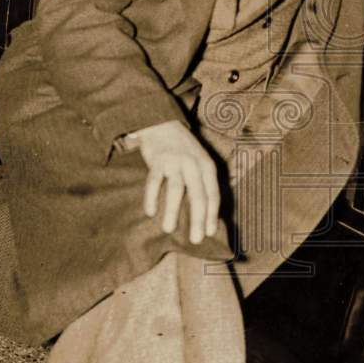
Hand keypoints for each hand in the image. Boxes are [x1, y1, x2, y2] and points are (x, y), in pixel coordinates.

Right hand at [129, 120, 219, 244]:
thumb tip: (205, 214)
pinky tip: (150, 212)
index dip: (212, 215)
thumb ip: (202, 182)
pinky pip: (154, 182)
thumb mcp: (199, 161)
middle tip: (195, 239)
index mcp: (207, 166)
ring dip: (172, 211)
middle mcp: (193, 164)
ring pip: (176, 190)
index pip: (213, 194)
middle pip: (198, 195)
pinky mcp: (157, 160)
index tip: (210, 233)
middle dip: (198, 219)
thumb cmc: (182, 149)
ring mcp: (175, 161)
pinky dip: (152, 197)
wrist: (162, 123)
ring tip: (168, 229)